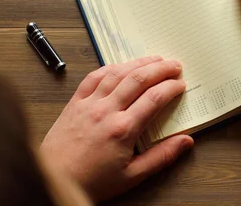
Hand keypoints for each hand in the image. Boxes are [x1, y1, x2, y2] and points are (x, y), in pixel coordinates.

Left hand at [40, 57, 193, 201]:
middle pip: (139, 79)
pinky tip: (122, 65)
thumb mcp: (132, 176)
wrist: (54, 180)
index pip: (154, 98)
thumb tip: (186, 142)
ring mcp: (89, 104)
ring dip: (139, 63)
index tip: (180, 84)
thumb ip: (161, 157)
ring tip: (155, 59)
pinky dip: (111, 67)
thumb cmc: (91, 181)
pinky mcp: (75, 102)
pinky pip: (94, 76)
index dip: (171, 87)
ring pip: (118, 73)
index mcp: (123, 130)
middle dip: (160, 69)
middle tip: (175, 65)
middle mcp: (106, 111)